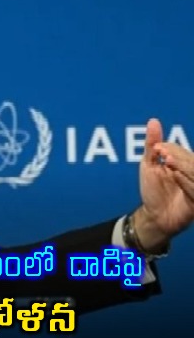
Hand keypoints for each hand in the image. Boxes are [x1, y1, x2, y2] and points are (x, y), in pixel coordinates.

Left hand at [135, 118, 193, 250]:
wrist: (154, 215)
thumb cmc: (152, 190)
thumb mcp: (149, 165)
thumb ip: (152, 144)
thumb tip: (153, 121)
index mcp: (184, 163)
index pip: (182, 151)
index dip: (172, 149)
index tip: (158, 149)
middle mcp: (193, 172)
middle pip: (192, 160)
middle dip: (179, 157)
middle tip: (165, 158)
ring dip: (183, 167)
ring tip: (169, 165)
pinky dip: (187, 182)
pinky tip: (177, 176)